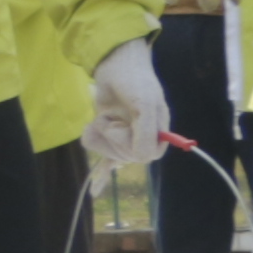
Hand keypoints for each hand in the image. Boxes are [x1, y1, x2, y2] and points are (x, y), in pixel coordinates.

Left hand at [82, 36, 172, 171]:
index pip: (147, 155)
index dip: (134, 147)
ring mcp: (123, 134)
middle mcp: (141, 135)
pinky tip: (95, 189)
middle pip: (126, 156)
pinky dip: (100, 167)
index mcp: (158, 130)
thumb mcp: (144, 105)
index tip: (125, 129)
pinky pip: (103, 154)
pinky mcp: (107, 131)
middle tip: (109, 118)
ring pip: (110, 153)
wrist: (113, 63)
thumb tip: (142, 158)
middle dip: (113, 139)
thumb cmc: (134, 81)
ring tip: (99, 119)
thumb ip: (146, 132)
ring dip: (99, 137)